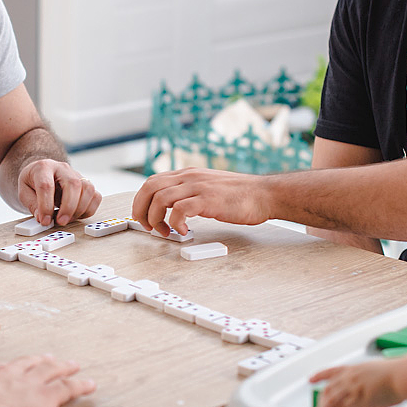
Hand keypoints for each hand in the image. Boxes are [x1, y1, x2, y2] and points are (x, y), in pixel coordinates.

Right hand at [0, 354, 95, 406]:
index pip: (1, 368)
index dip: (10, 368)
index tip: (14, 367)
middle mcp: (10, 375)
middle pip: (29, 363)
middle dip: (39, 361)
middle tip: (47, 359)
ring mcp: (30, 384)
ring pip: (52, 371)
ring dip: (64, 367)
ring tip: (72, 364)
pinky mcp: (47, 398)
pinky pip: (69, 388)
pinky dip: (81, 385)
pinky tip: (90, 384)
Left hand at [17, 159, 100, 225]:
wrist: (42, 172)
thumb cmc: (33, 182)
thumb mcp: (24, 193)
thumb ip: (33, 206)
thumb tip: (43, 218)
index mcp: (43, 167)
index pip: (46, 185)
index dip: (46, 205)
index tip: (44, 221)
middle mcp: (62, 168)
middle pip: (73, 184)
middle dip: (68, 207)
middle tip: (61, 222)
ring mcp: (77, 174)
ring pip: (87, 189)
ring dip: (79, 209)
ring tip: (67, 219)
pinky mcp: (86, 183)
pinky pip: (95, 196)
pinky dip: (89, 209)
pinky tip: (77, 215)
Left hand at [131, 167, 271, 236]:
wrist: (264, 194)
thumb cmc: (239, 195)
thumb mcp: (208, 187)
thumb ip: (190, 192)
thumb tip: (172, 208)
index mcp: (188, 174)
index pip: (152, 182)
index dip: (142, 201)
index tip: (145, 217)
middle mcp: (190, 177)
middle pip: (150, 187)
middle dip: (142, 209)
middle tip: (148, 227)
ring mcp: (199, 187)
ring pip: (160, 198)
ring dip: (156, 218)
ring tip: (166, 232)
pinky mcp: (208, 200)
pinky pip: (180, 210)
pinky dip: (176, 223)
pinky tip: (185, 232)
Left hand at [309, 361, 402, 406]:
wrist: (402, 376)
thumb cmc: (395, 374)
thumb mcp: (374, 372)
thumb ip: (364, 380)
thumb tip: (363, 390)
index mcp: (353, 369)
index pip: (331, 371)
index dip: (319, 376)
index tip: (311, 379)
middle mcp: (350, 377)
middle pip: (328, 390)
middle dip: (321, 401)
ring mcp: (353, 388)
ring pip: (332, 401)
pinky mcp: (360, 400)